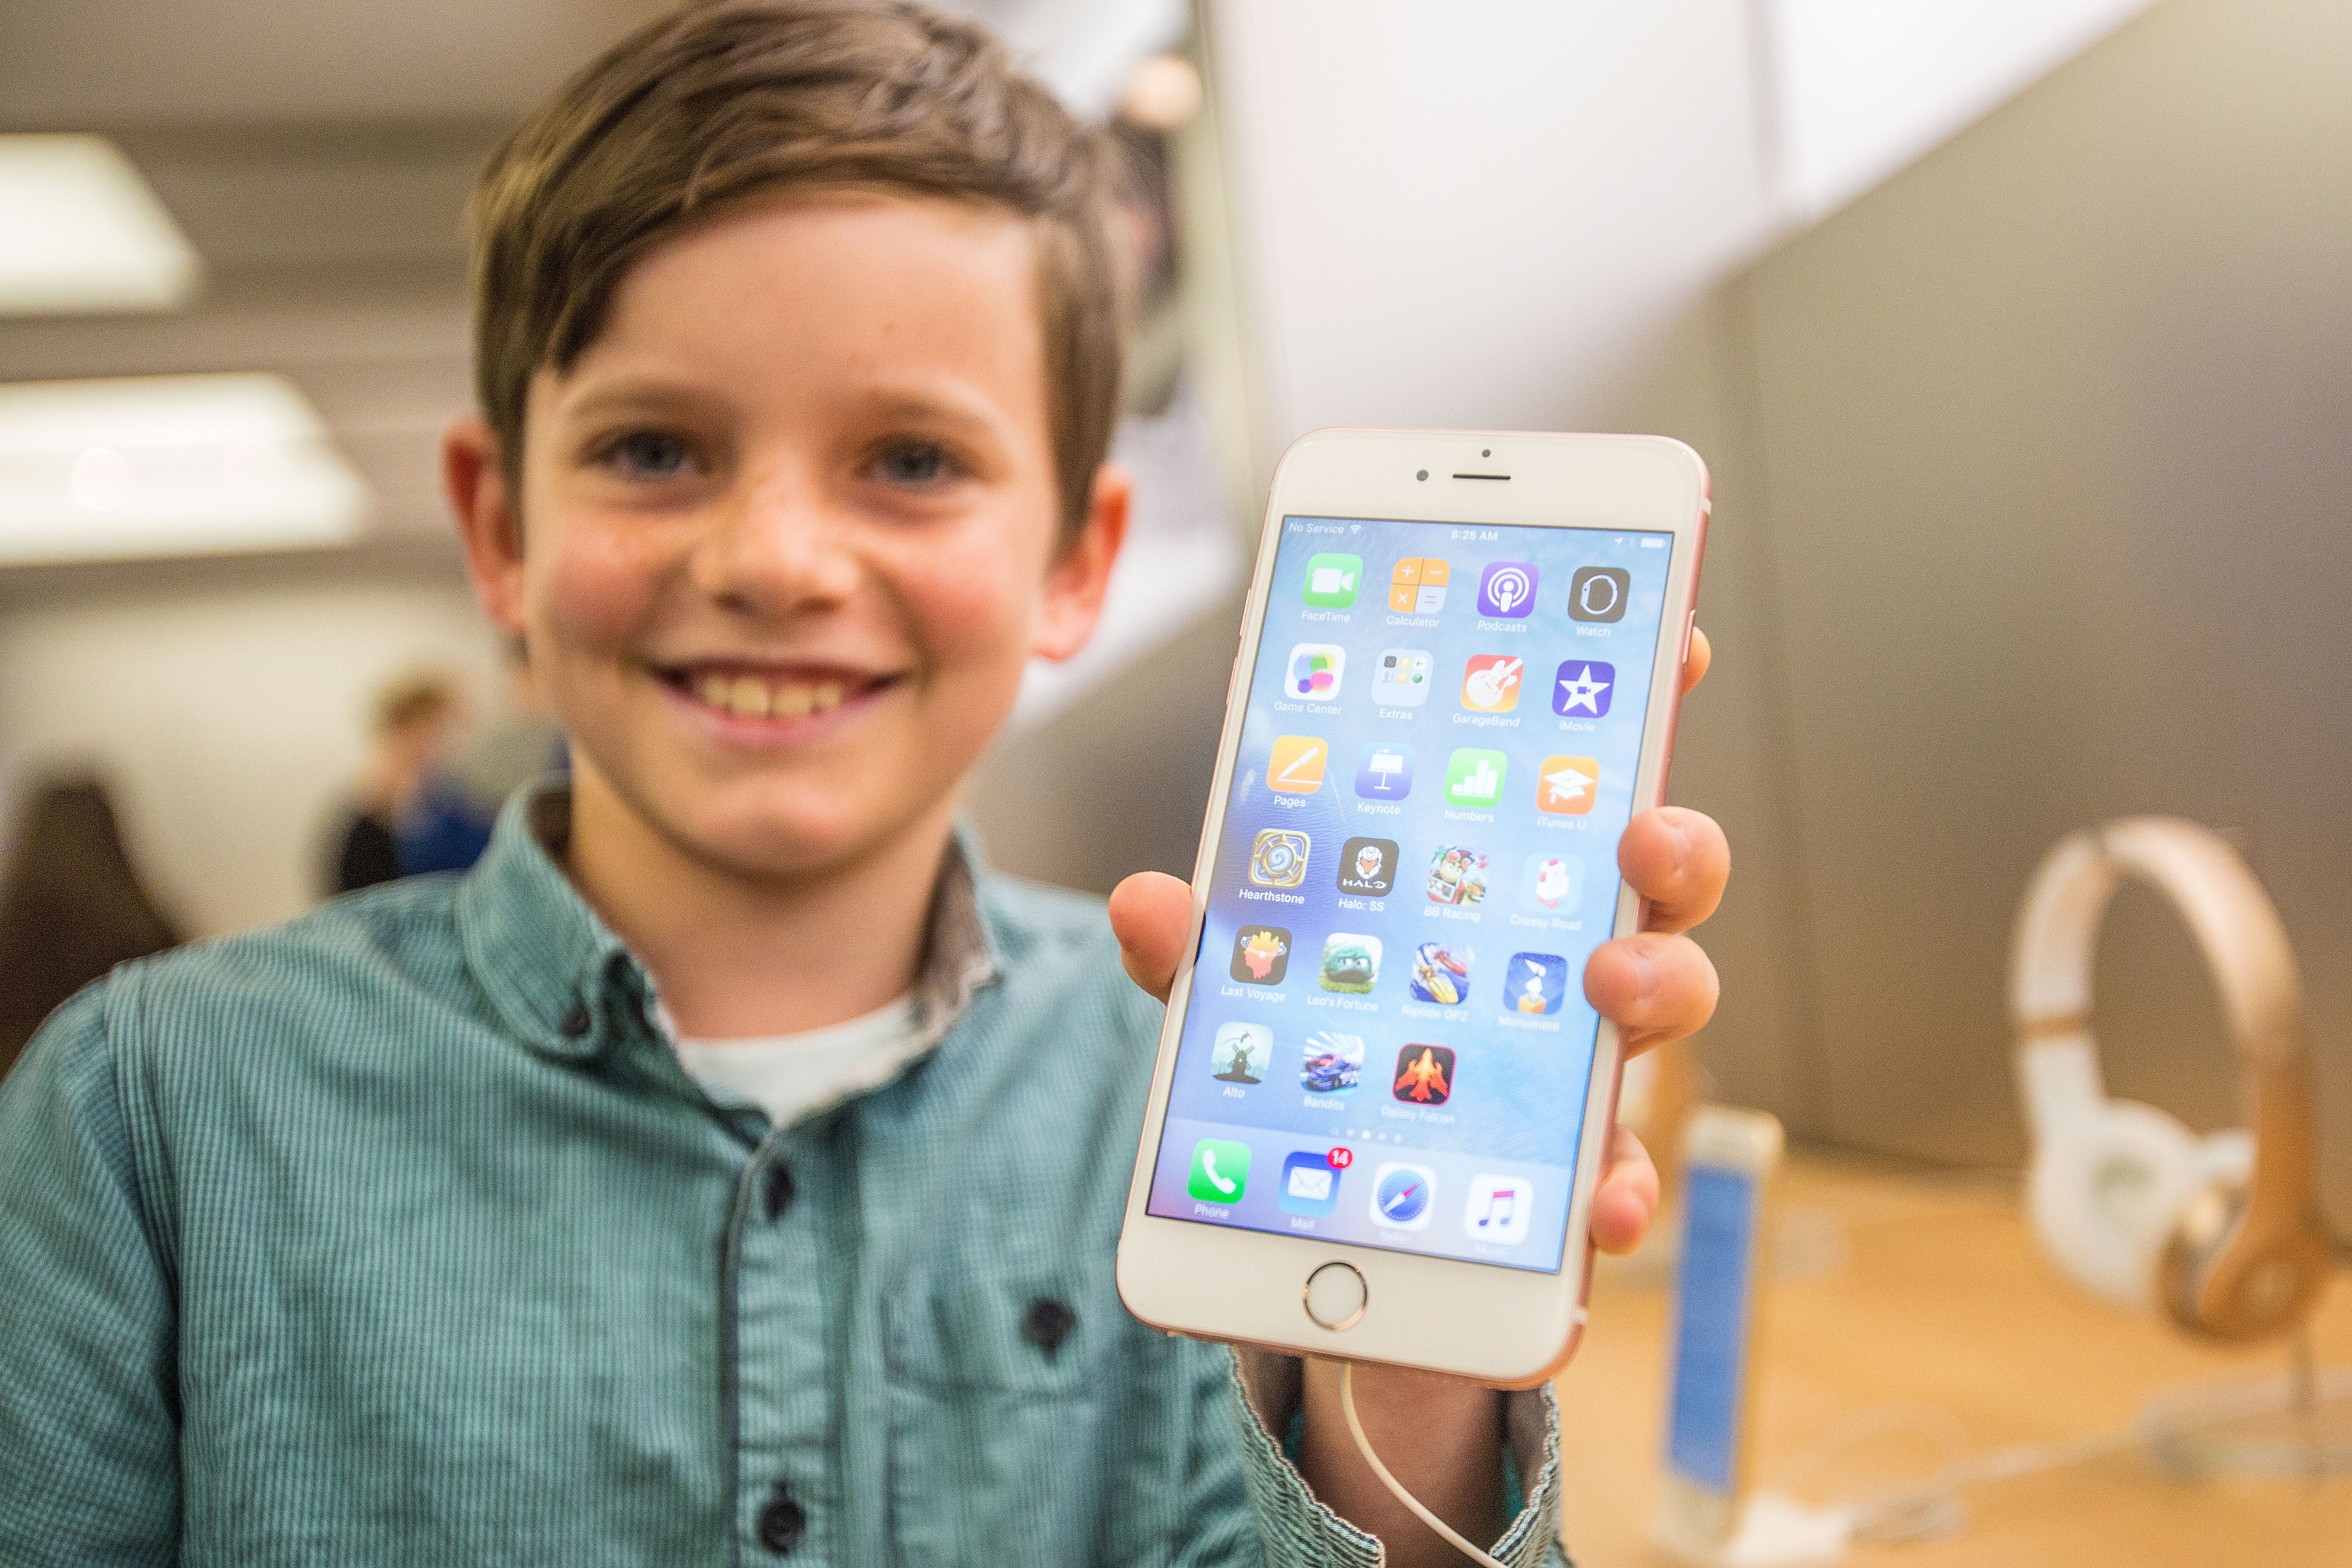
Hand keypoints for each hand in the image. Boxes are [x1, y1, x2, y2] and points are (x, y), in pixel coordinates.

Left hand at [1109, 631, 1722, 1260]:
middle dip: (1671, 838)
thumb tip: (1142, 902)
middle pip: (1653, 876)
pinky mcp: (1570, 1166)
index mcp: (1492, 880)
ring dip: (1662, 980)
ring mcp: (1578, 1057)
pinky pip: (1618, 1168)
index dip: (1630, 702)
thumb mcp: (1234, 991)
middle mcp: (1560, 951)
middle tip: (1641, 829)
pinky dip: (1620, 1187)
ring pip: (1667, 993)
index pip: (1572, 776)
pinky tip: (1599, 1210)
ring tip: (1612, 983)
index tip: (1672, 642)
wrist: (1311, 1209)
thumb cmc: (1300, 1058)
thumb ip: (1202, 948)